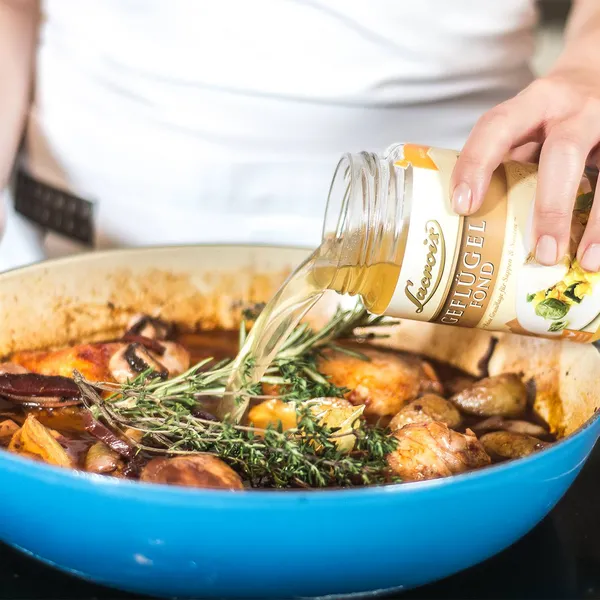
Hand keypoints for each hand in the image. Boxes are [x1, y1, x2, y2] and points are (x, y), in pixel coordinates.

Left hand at [450, 69, 599, 269]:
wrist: (599, 72)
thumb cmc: (552, 114)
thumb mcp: (525, 123)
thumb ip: (504, 158)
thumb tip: (474, 216)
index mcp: (534, 102)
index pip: (496, 126)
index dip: (476, 163)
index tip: (463, 206)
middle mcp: (575, 109)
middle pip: (562, 153)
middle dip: (551, 206)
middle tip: (543, 253)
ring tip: (589, 262)